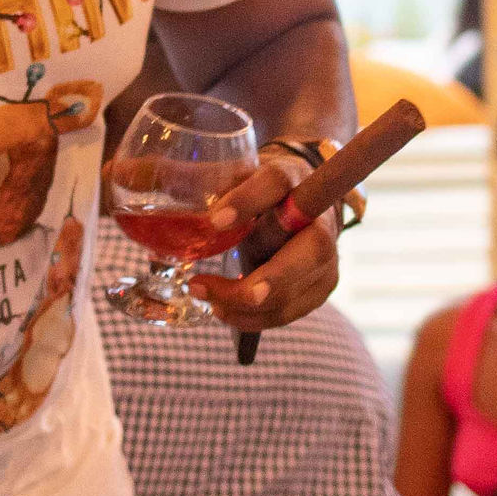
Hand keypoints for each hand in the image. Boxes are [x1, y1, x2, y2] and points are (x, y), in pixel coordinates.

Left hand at [204, 146, 343, 338]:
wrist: (302, 210)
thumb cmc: (261, 193)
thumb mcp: (237, 177)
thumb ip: (209, 183)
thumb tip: (167, 192)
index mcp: (292, 178)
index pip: (276, 183)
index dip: (248, 201)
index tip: (216, 221)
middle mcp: (320, 219)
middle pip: (310, 251)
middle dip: (266, 279)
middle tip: (214, 291)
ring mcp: (328, 258)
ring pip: (294, 291)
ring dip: (243, 304)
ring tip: (204, 295)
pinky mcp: (322, 287)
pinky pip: (288, 312)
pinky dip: (252, 318)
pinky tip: (223, 310)